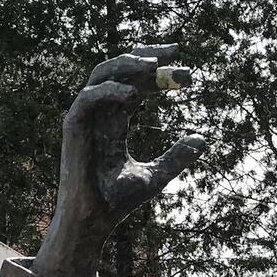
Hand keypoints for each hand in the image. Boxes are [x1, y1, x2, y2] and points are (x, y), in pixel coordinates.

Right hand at [31, 45, 205, 276]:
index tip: (188, 73)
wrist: (95, 222)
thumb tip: (203, 139)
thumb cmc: (117, 202)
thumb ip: (176, 156)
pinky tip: (133, 96)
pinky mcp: (73, 129)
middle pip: (119, 70)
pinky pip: (87, 99)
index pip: (136, 85)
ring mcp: (84, 119)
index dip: (159, 73)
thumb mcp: (156, 175)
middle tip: (175, 54)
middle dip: (146, 58)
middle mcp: (99, 115)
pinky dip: (108, 91)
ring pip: (100, 75)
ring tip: (153, 66)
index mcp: (114, 122)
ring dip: (126, 65)